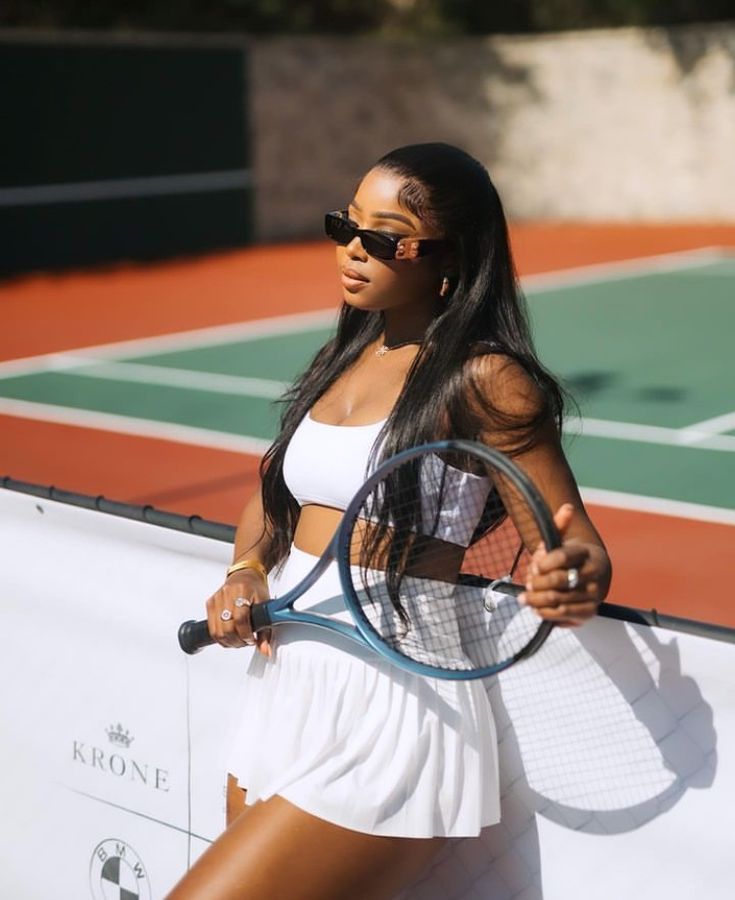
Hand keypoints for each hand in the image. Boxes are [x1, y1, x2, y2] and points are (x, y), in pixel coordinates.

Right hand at [205, 569, 272, 655]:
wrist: (246, 574)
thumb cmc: (256, 588)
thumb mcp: (266, 605)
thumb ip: (265, 631)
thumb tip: (265, 651)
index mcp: (242, 591)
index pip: (240, 619)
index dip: (246, 634)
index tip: (251, 640)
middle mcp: (227, 594)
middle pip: (227, 627)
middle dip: (237, 640)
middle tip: (245, 642)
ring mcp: (216, 599)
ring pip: (216, 630)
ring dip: (228, 641)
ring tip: (238, 640)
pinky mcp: (210, 603)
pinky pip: (211, 627)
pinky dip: (220, 637)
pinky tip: (229, 637)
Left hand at [520, 503, 606, 626]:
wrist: (593, 574)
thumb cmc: (571, 556)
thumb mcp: (563, 539)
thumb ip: (558, 525)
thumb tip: (568, 507)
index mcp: (587, 553)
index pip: (561, 557)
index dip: (543, 562)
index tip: (534, 564)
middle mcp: (594, 574)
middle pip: (557, 580)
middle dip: (537, 582)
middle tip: (528, 583)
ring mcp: (594, 594)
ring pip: (559, 600)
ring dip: (537, 600)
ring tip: (525, 598)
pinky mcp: (590, 611)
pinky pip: (565, 615)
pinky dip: (547, 614)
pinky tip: (537, 609)